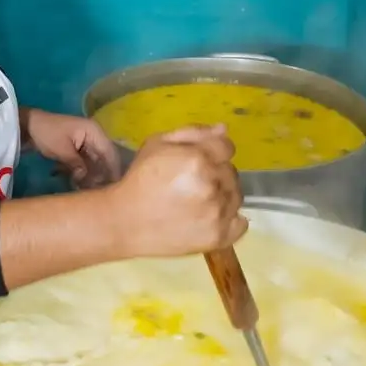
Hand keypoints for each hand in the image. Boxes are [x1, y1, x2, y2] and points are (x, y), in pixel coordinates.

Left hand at [22, 108, 123, 188]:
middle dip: (101, 176)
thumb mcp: (62, 150)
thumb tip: (85, 181)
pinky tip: (77, 184)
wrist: (28, 127)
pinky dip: (82, 174)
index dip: (113, 170)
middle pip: (104, 160)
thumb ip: (77, 165)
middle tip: (97, 192)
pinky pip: (85, 165)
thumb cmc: (47, 133)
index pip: (110, 153)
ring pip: (95, 164)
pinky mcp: (78, 151)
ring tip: (85, 190)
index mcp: (94, 132)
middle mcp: (94, 137)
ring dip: (90, 177)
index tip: (114, 186)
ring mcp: (86, 144)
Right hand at [101, 125, 245, 257]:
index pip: (227, 147)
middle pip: (232, 172)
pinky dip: (230, 220)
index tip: (198, 162)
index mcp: (198, 159)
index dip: (213, 152)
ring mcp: (218, 213)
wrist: (124, 222)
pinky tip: (210, 218)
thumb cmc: (140, 179)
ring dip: (223, 195)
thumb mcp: (157, 144)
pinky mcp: (218, 236)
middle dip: (216, 173)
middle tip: (192, 184)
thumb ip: (193, 133)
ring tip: (198, 202)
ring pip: (236, 196)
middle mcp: (212, 185)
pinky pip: (241, 224)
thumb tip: (224, 129)